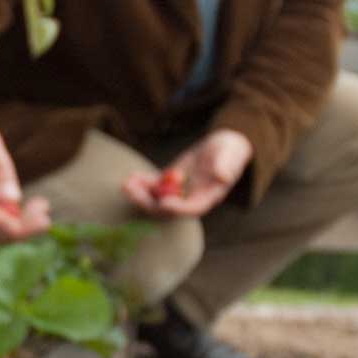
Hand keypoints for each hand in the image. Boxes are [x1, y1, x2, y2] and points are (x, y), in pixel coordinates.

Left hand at [121, 129, 252, 217]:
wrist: (225, 148)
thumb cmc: (231, 151)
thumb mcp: (231, 155)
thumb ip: (226, 166)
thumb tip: (223, 176)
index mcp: (209, 197)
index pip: (192, 209)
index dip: (177, 208)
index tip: (163, 202)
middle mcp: (192, 199)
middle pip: (168, 209)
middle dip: (148, 202)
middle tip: (131, 190)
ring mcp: (180, 192)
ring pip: (157, 200)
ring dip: (140, 194)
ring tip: (127, 183)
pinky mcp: (171, 182)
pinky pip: (154, 187)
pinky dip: (142, 183)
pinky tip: (131, 177)